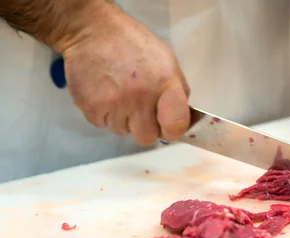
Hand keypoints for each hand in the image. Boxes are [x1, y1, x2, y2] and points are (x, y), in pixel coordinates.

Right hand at [60, 3, 189, 144]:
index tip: (167, 126)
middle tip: (139, 108)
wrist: (90, 30)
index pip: (176, 126)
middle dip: (144, 127)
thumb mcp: (167, 61)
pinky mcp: (91, 107)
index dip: (172, 131)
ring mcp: (114, 104)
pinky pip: (102, 125)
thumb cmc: (132, 44)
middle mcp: (140, 97)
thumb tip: (180, 120)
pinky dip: (104, 114)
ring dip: (122, 119)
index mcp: (164, 84)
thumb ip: (177, 92)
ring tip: (118, 94)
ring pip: (123, 132)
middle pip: (147, 137)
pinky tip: (104, 93)